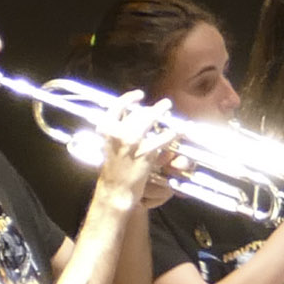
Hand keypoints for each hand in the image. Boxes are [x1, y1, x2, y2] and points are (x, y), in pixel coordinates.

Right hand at [95, 98, 179, 215]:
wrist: (116, 188)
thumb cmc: (114, 168)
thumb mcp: (110, 145)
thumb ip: (117, 131)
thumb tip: (133, 118)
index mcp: (105, 129)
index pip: (116, 107)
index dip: (128, 98)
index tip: (139, 95)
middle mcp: (116, 132)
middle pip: (137, 113)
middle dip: (153, 108)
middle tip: (165, 104)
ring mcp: (131, 142)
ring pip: (149, 120)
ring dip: (161, 111)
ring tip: (169, 108)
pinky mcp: (145, 153)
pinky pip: (162, 138)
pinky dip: (171, 133)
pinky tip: (178, 130)